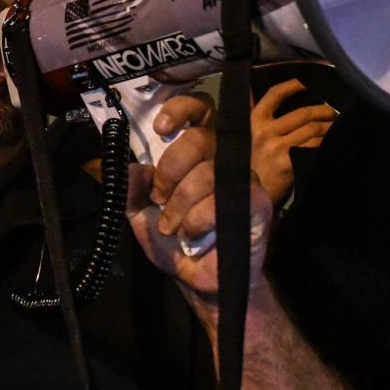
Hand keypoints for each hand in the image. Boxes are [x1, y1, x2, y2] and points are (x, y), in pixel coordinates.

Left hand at [126, 92, 272, 295]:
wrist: (197, 280)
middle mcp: (223, 160)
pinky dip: (196, 222)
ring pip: (205, 175)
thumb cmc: (175, 241)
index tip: (161, 128)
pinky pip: (218, 203)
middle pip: (198, 140)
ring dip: (178, 207)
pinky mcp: (257, 203)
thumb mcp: (140, 215)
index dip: (182, 110)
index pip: (200, 111)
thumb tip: (133, 167)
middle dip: (170, 171)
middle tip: (159, 198)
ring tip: (173, 228)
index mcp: (198, 155)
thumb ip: (131, 190)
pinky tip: (194, 236)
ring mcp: (243, 180)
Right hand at [250, 79, 335, 205]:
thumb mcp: (248, 136)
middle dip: (324, 111)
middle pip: (304, 113)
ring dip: (329, 128)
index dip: (294, 84)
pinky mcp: (288, 163)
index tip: (308, 81)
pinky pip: (314, 147)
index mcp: (254, 121)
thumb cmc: (252, 163)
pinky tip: (330, 145)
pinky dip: (326, 144)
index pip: (275, 94)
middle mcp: (264, 132)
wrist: (250, 194)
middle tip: (332, 113)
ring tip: (334, 129)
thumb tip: (253, 86)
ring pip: (313, 129)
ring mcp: (276, 147)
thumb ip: (255, 114)